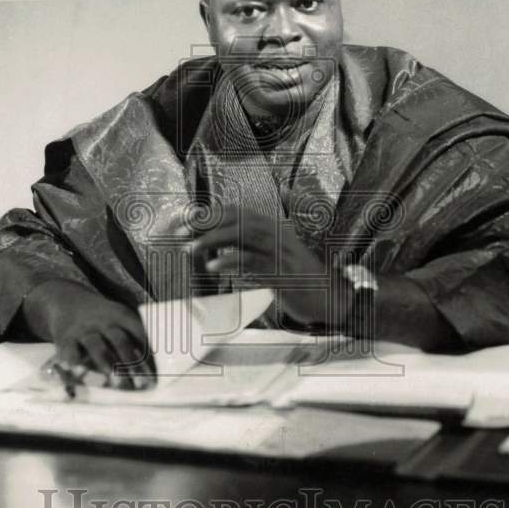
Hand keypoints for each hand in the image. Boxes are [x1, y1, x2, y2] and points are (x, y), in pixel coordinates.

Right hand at [24, 280, 154, 389]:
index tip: (156, 374)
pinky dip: (75, 365)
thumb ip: (133, 340)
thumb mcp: (118, 320)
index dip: (148, 353)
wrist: (67, 300)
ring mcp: (84, 330)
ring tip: (116, 385)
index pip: (139, 333)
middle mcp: (104, 322)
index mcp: (122, 316)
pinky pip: (70, 353)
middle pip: (120, 340)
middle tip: (141, 383)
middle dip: (131, 362)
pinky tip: (81, 378)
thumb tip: (152, 372)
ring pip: (97, 346)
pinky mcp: (65, 339)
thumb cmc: (102, 320)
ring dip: (107, 365)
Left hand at [190, 208, 330, 325]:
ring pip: (244, 235)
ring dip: (215, 240)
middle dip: (206, 223)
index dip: (209, 213)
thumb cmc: (295, 275)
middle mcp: (276, 233)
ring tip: (191, 248)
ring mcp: (281, 252)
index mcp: (272, 226)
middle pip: (237, 219)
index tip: (185, 220)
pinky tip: (213, 266)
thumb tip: (217, 239)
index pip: (236, 211)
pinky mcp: (283, 273)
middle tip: (181, 233)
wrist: (327, 296)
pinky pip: (254, 262)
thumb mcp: (272, 253)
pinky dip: (232, 261)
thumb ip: (249, 243)